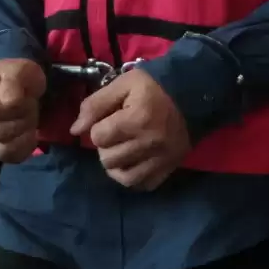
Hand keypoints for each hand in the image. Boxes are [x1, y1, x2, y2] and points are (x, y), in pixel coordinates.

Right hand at [0, 58, 45, 161]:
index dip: (13, 108)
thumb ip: (14, 80)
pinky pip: (8, 157)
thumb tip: (10, 102)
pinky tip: (29, 134)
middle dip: (22, 119)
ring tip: (28, 119)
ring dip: (23, 134)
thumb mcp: (19, 69)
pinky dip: (24, 147)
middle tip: (30, 106)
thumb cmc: (16, 75)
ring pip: (2, 148)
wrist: (17, 86)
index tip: (22, 97)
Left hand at [70, 68, 192, 189]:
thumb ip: (95, 104)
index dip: (98, 127)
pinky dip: (134, 177)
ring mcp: (161, 159)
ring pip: (123, 177)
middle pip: (108, 159)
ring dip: (117, 165)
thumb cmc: (154, 87)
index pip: (98, 137)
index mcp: (136, 119)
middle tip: (116, 133)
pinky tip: (134, 163)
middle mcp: (149, 143)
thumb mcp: (123, 84)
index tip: (109, 119)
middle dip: (106, 146)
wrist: (193, 96)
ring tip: (121, 150)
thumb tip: (75, 130)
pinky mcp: (169, 168)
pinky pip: (144, 184)